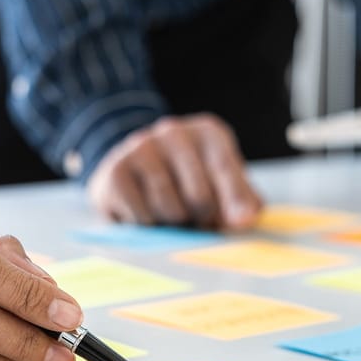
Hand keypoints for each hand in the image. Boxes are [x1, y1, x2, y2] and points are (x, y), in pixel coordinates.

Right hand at [86, 114, 262, 229]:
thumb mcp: (222, 184)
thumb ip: (243, 201)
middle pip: (199, 197)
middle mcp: (173, 132)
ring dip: (175, 226)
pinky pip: (143, 218)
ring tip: (173, 216)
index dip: (234, 201)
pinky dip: (150, 228)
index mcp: (208, 132)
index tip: (241, 224)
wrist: (134, 168)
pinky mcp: (116, 172)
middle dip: (203, 220)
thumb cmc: (188, 181)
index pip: (224, 168)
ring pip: (170, 211)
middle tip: (199, 222)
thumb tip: (244, 219)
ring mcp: (141, 148)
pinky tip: (148, 215)